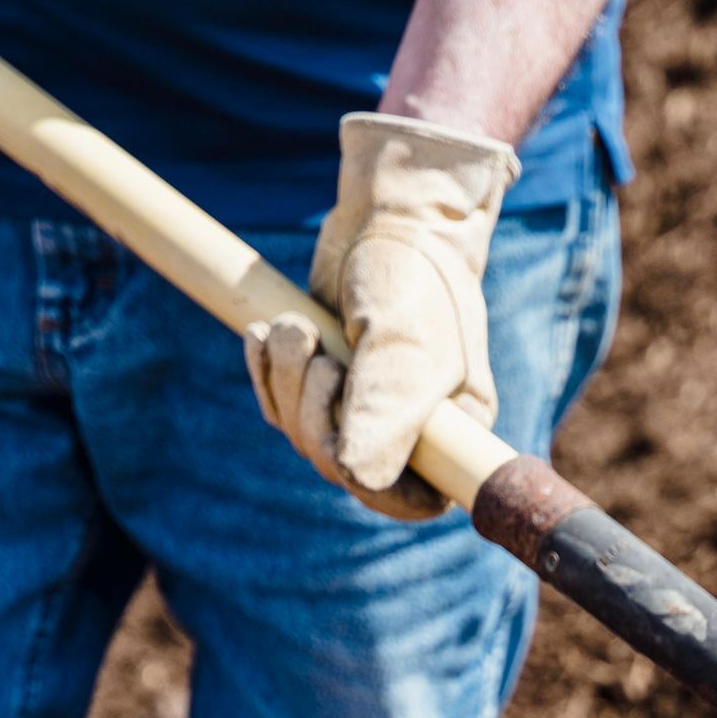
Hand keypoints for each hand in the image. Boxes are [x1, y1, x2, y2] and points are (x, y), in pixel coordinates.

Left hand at [246, 114, 518, 515]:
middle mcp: (409, 432)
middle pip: (339, 466)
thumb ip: (384, 413)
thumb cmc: (413, 277)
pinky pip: (280, 406)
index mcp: (451, 435)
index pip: (407, 500)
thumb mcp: (404, 343)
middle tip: (312, 347)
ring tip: (293, 325)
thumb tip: (351, 478)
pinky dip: (267, 370)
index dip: (366, 480)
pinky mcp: (322, 385)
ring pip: (303, 436)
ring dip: (285, 380)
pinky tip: (265, 333)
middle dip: (310, 409)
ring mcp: (362, 411)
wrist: (390, 217)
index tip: (341, 437)